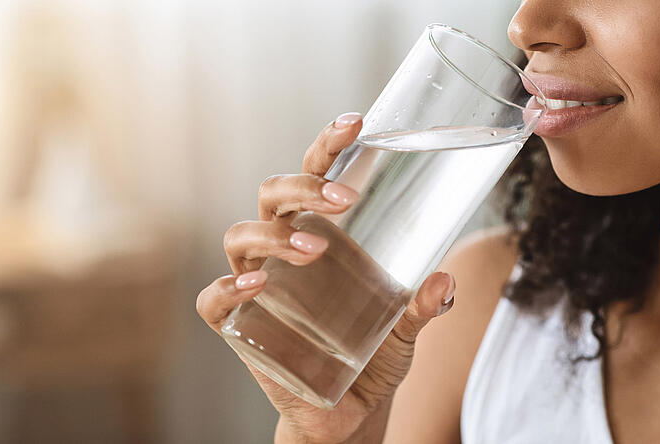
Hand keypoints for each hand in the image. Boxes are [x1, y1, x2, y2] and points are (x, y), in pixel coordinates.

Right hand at [196, 112, 455, 443]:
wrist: (349, 414)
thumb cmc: (374, 357)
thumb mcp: (406, 330)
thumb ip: (424, 306)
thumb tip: (444, 281)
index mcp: (321, 233)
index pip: (315, 176)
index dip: (328, 146)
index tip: (356, 123)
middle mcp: (284, 249)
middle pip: (273, 196)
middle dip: (303, 187)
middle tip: (345, 201)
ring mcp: (257, 285)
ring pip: (240, 235)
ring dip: (275, 236)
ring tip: (315, 250)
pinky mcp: (239, 326)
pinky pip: (214, 299)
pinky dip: (227, 288)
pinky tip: (256, 286)